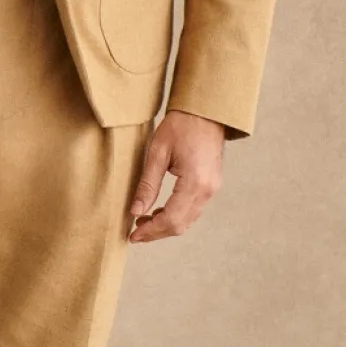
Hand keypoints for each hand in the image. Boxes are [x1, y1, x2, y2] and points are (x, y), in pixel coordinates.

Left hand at [127, 110, 224, 242]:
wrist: (205, 111)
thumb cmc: (180, 126)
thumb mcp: (157, 153)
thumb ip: (147, 185)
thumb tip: (135, 211)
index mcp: (195, 182)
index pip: (171, 219)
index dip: (151, 231)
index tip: (133, 235)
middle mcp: (208, 190)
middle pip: (181, 225)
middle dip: (157, 232)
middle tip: (135, 233)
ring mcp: (212, 189)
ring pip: (188, 220)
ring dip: (166, 225)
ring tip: (142, 222)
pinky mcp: (212, 185)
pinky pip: (193, 210)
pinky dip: (176, 216)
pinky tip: (159, 212)